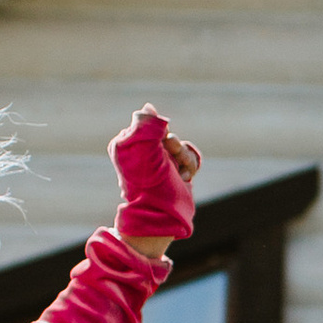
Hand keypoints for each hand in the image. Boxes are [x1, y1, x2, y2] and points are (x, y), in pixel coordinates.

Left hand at [110, 108, 199, 254]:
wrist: (163, 215)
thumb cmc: (151, 185)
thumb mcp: (146, 150)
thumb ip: (147, 125)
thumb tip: (148, 106)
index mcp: (130, 145)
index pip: (153, 125)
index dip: (162, 135)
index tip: (162, 146)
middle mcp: (145, 153)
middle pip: (169, 135)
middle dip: (177, 147)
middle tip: (172, 160)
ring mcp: (161, 163)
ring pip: (182, 147)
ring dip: (186, 159)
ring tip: (181, 175)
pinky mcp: (175, 172)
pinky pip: (190, 157)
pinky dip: (191, 166)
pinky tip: (185, 177)